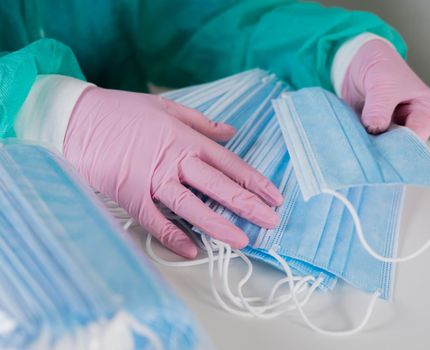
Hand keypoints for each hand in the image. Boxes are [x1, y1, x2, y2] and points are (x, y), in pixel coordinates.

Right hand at [63, 87, 282, 257]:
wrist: (78, 119)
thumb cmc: (124, 111)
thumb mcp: (167, 108)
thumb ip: (202, 123)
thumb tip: (230, 132)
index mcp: (186, 139)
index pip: (229, 164)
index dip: (254, 181)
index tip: (273, 197)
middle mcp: (174, 160)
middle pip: (218, 186)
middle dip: (247, 205)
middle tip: (270, 222)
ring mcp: (152, 179)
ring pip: (191, 206)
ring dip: (218, 225)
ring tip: (241, 241)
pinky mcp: (130, 195)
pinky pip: (154, 221)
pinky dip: (171, 236)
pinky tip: (191, 250)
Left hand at [341, 39, 429, 139]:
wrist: (358, 61)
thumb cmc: (381, 66)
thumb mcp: (382, 84)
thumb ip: (379, 108)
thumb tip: (375, 129)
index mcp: (425, 110)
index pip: (418, 135)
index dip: (400, 144)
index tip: (382, 146)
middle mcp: (411, 122)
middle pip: (401, 145)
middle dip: (384, 147)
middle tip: (366, 148)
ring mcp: (391, 128)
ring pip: (383, 145)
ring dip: (369, 145)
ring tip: (357, 143)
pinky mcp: (374, 130)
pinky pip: (368, 141)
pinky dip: (360, 141)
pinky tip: (352, 140)